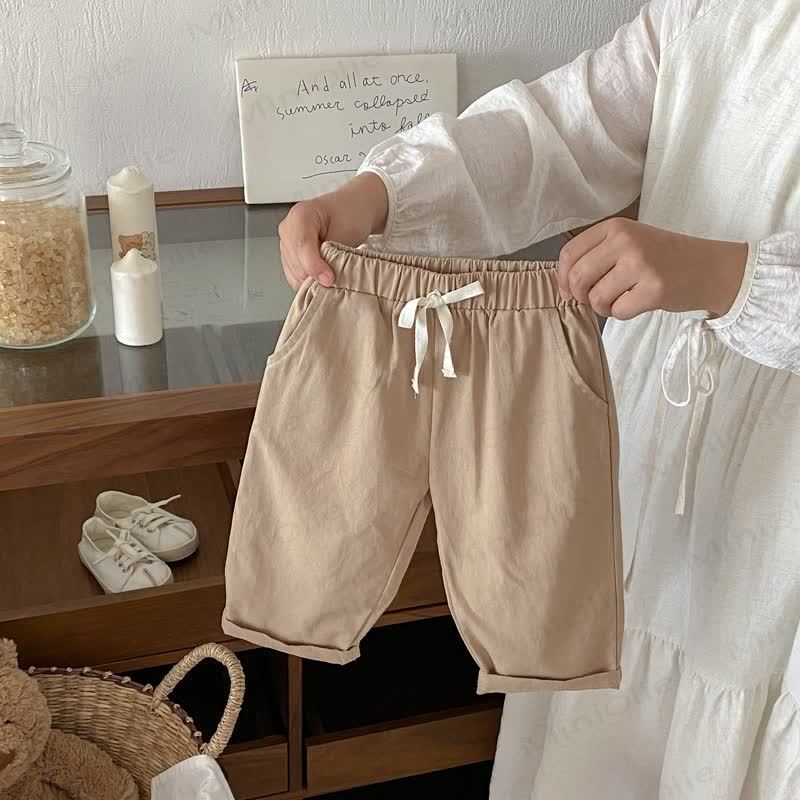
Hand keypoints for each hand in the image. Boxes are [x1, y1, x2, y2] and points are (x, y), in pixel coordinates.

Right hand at [278, 172, 388, 289]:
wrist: (351, 210)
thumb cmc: (350, 215)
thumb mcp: (346, 231)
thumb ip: (332, 254)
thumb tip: (325, 279)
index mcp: (300, 215)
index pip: (301, 246)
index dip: (315, 266)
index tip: (330, 279)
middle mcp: (288, 229)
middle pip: (295, 263)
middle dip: (315, 275)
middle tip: (335, 275)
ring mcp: (286, 244)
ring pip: (294, 274)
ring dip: (313, 279)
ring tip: (331, 271)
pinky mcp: (289, 258)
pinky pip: (295, 278)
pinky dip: (310, 281)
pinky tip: (324, 273)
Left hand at [557, 218, 747, 318]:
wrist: (708, 267)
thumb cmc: (661, 258)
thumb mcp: (628, 242)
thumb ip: (595, 257)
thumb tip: (563, 288)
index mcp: (615, 227)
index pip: (569, 254)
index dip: (563, 278)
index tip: (569, 291)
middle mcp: (626, 241)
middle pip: (578, 278)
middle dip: (582, 296)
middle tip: (598, 298)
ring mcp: (641, 264)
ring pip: (596, 298)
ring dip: (604, 307)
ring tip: (622, 298)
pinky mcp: (654, 289)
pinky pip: (618, 311)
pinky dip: (622, 313)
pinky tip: (637, 302)